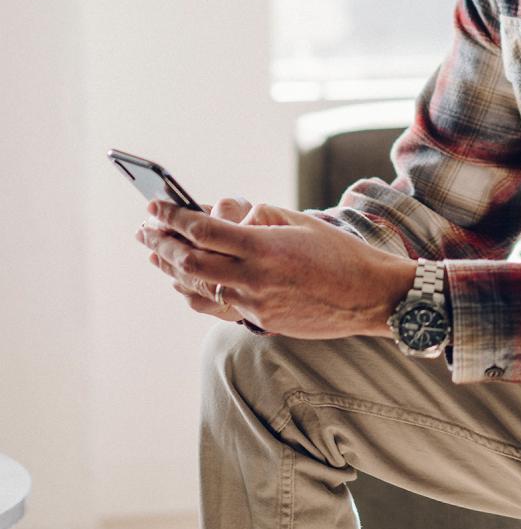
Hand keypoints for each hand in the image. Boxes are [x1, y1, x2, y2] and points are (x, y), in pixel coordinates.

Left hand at [138, 199, 416, 338]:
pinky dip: (192, 291)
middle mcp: (253, 278)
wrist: (368, 296)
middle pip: (190, 260)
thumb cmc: (340, 253)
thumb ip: (260, 217)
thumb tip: (227, 214)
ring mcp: (254, 304)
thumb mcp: (301, 222)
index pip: (203, 230)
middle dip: (161, 243)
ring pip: (196, 287)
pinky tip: (182, 282)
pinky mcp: (259, 320)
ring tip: (154, 254)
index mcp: (264, 247)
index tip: (154, 208)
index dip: (173, 218)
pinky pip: (214, 305)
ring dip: (170, 269)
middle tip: (145, 230)